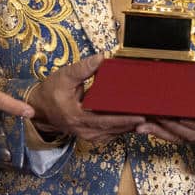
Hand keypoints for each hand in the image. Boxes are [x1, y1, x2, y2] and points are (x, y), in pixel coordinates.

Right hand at [27, 54, 143, 145]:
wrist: (40, 109)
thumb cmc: (51, 92)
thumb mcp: (64, 76)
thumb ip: (82, 68)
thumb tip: (101, 58)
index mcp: (78, 118)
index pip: (106, 121)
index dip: (125, 119)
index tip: (142, 115)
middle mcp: (85, 131)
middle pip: (115, 129)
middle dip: (135, 122)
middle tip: (154, 114)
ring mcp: (88, 135)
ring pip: (115, 133)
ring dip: (131, 125)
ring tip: (151, 117)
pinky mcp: (92, 135)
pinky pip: (112, 133)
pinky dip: (124, 126)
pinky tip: (136, 119)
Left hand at [139, 74, 194, 146]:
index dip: (190, 120)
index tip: (175, 114)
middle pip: (188, 132)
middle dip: (169, 125)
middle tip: (152, 115)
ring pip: (179, 137)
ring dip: (160, 131)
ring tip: (142, 124)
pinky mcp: (193, 135)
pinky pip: (176, 136)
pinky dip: (160, 133)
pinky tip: (146, 127)